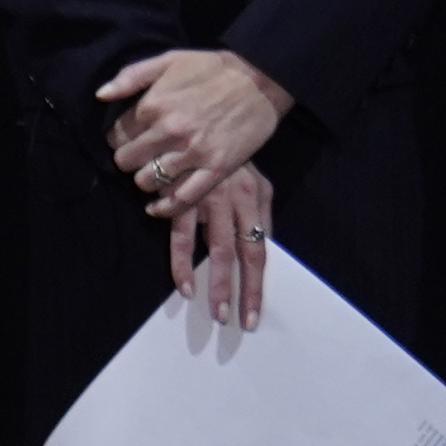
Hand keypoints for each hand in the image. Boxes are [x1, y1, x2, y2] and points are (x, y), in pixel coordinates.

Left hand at [100, 50, 292, 209]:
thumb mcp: (171, 59)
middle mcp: (169, 130)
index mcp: (153, 105)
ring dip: (148, 179)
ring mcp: (193, 152)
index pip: (115, 136)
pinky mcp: (216, 168)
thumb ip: (132, 75)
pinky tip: (159, 205)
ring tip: (158, 172)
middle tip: (145, 156)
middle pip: (126, 162)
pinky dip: (165, 207)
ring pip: (147, 182)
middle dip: (131, 160)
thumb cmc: (215, 68)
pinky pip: (181, 199)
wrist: (264, 79)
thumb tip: (101, 95)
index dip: (121, 139)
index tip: (133, 138)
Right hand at [165, 163, 272, 326]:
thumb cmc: (228, 159)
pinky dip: (181, 264)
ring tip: (216, 312)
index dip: (259, 282)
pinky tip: (183, 287)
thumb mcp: (255, 181)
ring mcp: (211, 201)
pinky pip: (181, 237)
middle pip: (247, 254)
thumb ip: (258, 213)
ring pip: (219, 250)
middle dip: (245, 290)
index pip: (262, 248)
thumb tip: (263, 246)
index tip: (254, 313)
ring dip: (216, 284)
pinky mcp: (183, 199)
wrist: (200, 124)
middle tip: (239, 321)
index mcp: (258, 198)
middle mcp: (239, 202)